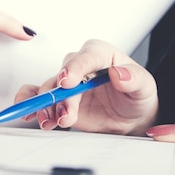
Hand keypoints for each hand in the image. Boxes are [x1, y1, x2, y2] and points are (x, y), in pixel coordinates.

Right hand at [15, 39, 157, 134]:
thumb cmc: (135, 96)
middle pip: (64, 75)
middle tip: (65, 115)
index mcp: (101, 54)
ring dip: (45, 105)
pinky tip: (29, 114)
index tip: (68, 81)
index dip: (75, 68)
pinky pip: (37, 96)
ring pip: (48, 88)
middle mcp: (80, 66)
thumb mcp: (144, 87)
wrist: (129, 118)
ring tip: (49, 121)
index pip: (87, 56)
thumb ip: (134, 78)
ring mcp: (67, 84)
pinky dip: (30, 104)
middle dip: (61, 96)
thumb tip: (119, 73)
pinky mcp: (58, 100)